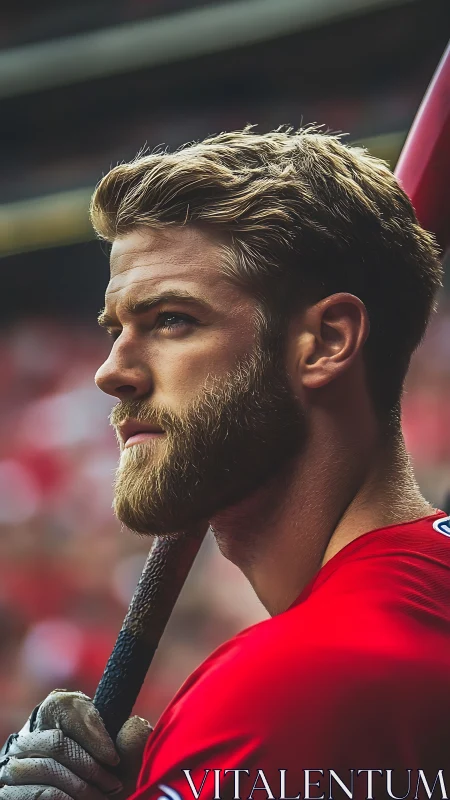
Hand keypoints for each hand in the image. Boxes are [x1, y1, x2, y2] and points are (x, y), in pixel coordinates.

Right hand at [0, 690, 151, 799]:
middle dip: (91, 767)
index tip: (113, 758)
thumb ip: (129, 740)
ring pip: (47, 768)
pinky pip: (38, 793)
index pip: (67, 708)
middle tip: (113, 785)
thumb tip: (136, 726)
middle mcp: (29, 735)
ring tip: (100, 797)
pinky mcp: (10, 792)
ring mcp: (15, 764)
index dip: (93, 734)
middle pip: (57, 742)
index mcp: (55, 713)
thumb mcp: (118, 757)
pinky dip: (64, 799)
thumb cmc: (101, 776)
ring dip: (80, 787)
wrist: (76, 797)